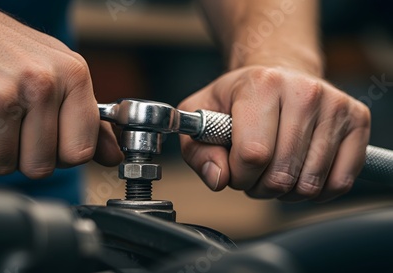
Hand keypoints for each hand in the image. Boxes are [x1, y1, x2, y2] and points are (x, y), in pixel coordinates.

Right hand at [0, 0, 122, 177]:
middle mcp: (40, 83)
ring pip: (4, 166)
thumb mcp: (57, 71)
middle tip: (11, 122)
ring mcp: (0, 95)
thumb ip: (87, 117)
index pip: (81, 151)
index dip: (62, 154)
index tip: (49, 138)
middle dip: (23, 155)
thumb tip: (114, 156)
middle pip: (41, 167)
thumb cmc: (2, 48)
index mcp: (72, 74)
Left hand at [178, 66, 370, 201]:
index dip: (238, 175)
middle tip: (254, 171)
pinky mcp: (358, 120)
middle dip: (260, 186)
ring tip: (275, 169)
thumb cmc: (237, 99)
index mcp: (262, 84)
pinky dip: (317, 191)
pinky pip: (341, 181)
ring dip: (286, 191)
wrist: (277, 74)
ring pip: (310, 183)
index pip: (253, 154)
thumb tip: (219, 178)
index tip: (234, 167)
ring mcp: (335, 105)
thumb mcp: (202, 115)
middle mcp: (304, 91)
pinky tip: (300, 174)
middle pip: (282, 174)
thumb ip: (197, 150)